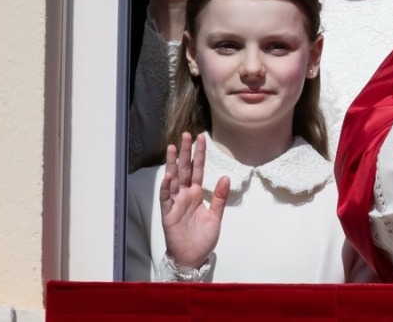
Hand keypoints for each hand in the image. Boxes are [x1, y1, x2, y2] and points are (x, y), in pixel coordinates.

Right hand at [159, 132, 229, 270]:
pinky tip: (169, 175)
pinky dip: (167, 187)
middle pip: (184, 170)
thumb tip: (226, 176)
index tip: (201, 138)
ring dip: (172, 164)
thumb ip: (220, 197)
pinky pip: (167, 199)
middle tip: (186, 134)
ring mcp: (175, 204)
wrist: (194, 257)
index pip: (198, 170)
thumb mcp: (216, 215)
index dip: (199, 154)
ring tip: (172, 147)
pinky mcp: (168, 215)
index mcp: (196, 194)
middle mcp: (185, 195)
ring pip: (173, 180)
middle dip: (185, 152)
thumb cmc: (203, 238)